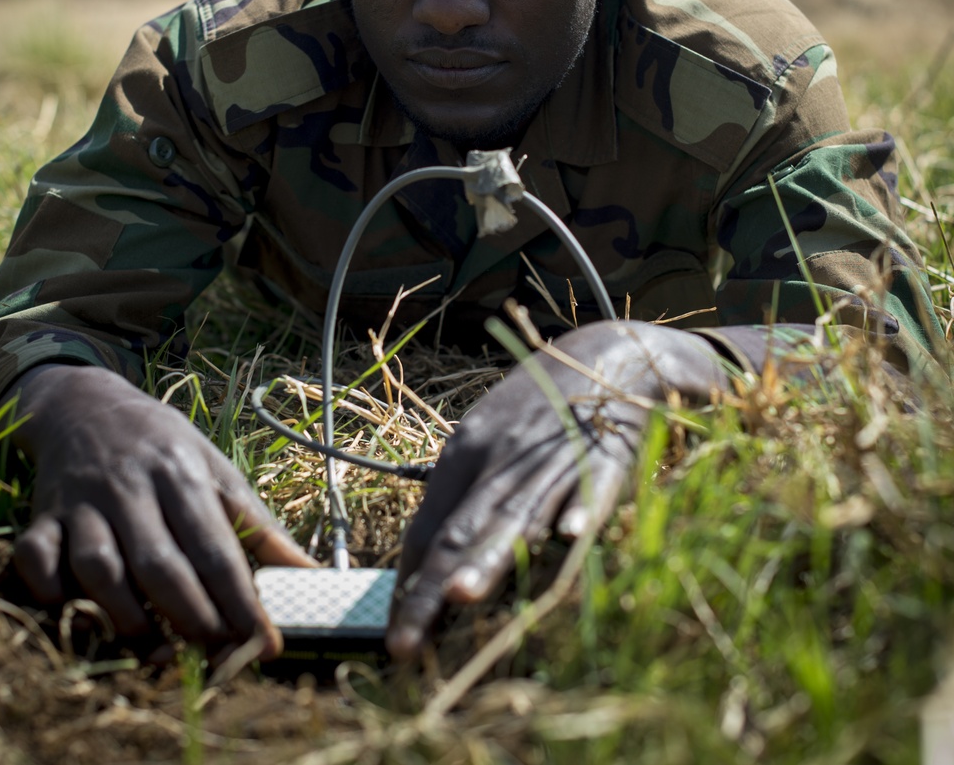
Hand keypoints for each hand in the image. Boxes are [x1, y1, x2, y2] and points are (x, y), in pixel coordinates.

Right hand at [5, 365, 314, 656]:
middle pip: (158, 560)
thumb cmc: (162, 447)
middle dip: (190, 616)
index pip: (214, 544)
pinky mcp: (42, 516)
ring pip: (98, 565)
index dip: (239, 598)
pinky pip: (35, 557)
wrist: (87, 405)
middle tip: (216, 656)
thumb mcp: (214, 468)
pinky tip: (77, 614)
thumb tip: (308, 571)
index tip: (263, 642)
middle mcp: (130, 487)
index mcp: (181, 473)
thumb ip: (255, 523)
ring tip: (159, 652)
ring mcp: (82, 502)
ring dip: (126, 615)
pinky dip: (50, 590)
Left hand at [386, 320, 727, 658]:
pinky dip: (580, 507)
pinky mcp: (605, 455)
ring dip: (491, 554)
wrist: (606, 353)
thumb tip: (424, 559)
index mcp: (465, 453)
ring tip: (460, 594)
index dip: (407, 582)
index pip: (427, 527)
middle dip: (429, 591)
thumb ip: (461, 496)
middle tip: (404, 645)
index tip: (393, 637)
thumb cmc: (539, 409)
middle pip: (460, 530)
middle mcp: (500, 458)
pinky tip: (568, 535)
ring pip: (518, 514)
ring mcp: (551, 458)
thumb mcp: (487, 438)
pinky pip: (591, 485)